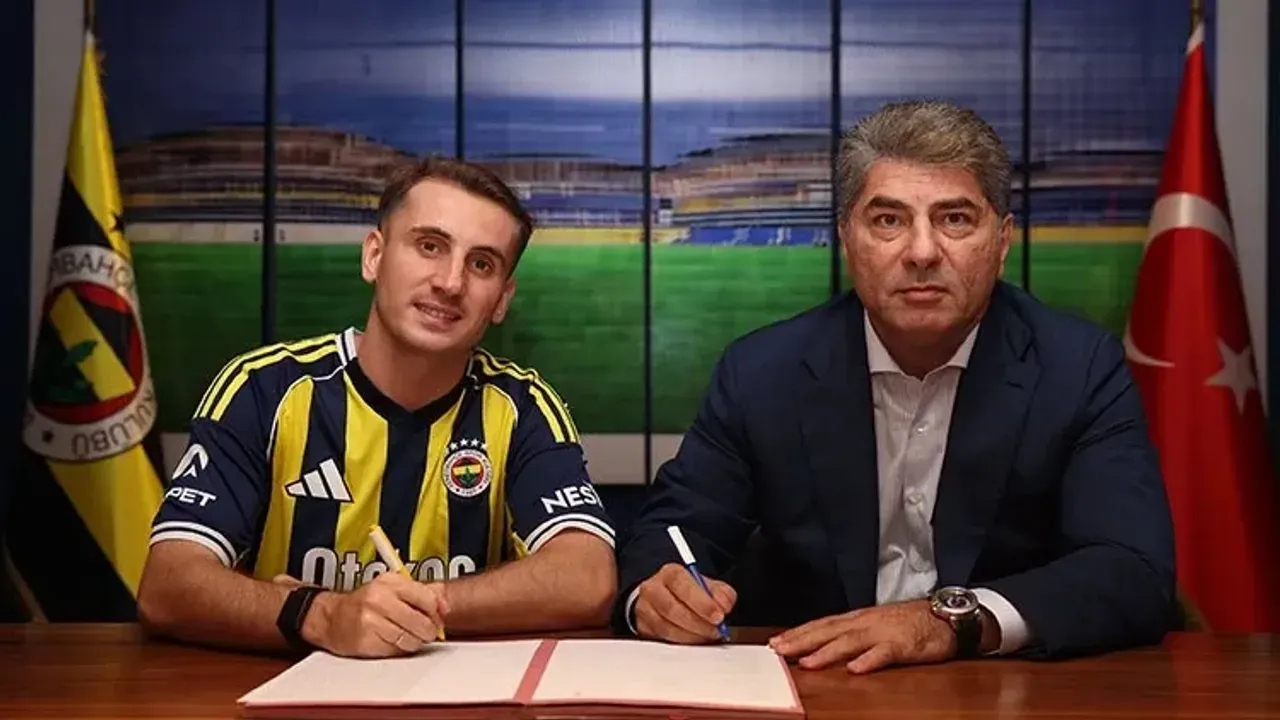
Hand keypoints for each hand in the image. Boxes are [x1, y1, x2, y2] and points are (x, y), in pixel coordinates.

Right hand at [294, 572, 449, 657]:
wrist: (331, 617)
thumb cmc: (365, 602)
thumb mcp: (391, 587)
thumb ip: (419, 593)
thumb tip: (445, 606)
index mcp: (389, 582)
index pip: (427, 598)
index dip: (437, 611)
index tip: (438, 617)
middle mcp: (379, 599)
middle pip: (421, 622)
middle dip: (428, 630)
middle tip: (426, 631)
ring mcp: (371, 620)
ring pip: (410, 639)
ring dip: (414, 642)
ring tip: (408, 636)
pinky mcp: (365, 640)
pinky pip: (395, 650)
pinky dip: (399, 649)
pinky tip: (392, 641)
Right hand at [633, 563, 736, 643]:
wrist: (663, 598)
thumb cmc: (687, 592)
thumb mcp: (707, 586)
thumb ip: (721, 593)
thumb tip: (724, 605)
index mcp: (670, 573)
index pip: (682, 584)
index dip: (701, 602)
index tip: (718, 616)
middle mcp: (653, 589)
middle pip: (672, 609)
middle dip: (699, 623)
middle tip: (716, 630)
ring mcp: (645, 609)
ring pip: (667, 627)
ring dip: (692, 635)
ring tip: (708, 635)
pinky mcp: (643, 627)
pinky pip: (663, 639)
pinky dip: (683, 642)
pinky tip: (695, 639)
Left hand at [768, 600, 955, 673]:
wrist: (945, 616)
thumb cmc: (910, 622)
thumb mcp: (875, 625)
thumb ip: (851, 634)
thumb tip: (824, 645)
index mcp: (857, 619)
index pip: (821, 625)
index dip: (798, 633)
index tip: (776, 642)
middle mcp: (865, 623)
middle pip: (828, 631)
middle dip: (802, 641)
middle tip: (778, 651)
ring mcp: (883, 633)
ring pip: (850, 642)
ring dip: (827, 652)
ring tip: (807, 662)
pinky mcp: (903, 645)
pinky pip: (884, 654)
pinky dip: (869, 661)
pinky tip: (855, 669)